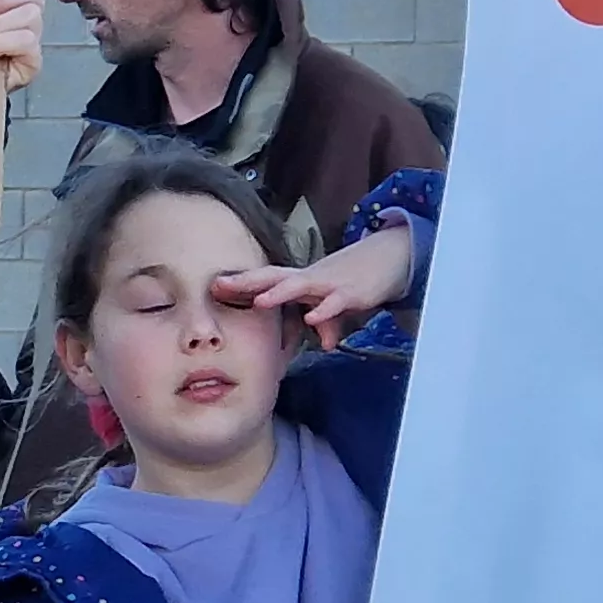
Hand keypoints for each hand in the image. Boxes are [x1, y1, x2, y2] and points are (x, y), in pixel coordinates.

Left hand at [211, 224, 414, 351]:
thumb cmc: (356, 280)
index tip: (212, 285)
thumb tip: (325, 345)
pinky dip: (324, 310)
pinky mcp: (350, 292)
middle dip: (246, 282)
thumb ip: (327, 323)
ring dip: (279, 293)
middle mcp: (310, 279)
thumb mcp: (336, 304)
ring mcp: (329, 284)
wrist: (391, 258)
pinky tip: (312, 319)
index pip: (266, 279)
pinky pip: (335, 302)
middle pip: (273, 277)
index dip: (241, 282)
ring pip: (299, 286)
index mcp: (302, 280)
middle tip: (218, 285)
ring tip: (259, 302)